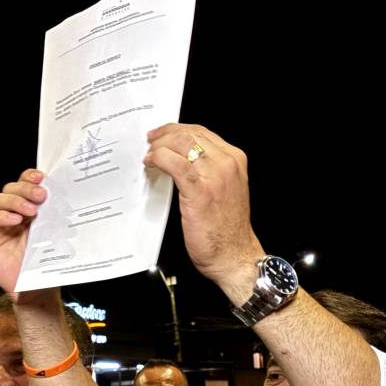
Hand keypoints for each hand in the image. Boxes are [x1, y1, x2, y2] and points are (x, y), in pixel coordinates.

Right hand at [0, 169, 46, 293]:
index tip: (42, 177)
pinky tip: (14, 220)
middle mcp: (11, 214)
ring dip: (14, 201)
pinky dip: (1, 216)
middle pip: (10, 189)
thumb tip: (61, 194)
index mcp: (27, 209)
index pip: (23, 184)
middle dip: (24, 189)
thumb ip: (52, 214)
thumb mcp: (52, 234)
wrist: (36, 289)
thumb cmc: (44, 263)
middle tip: (40, 195)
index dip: (29, 177)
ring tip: (31, 211)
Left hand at [144, 123, 264, 300]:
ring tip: (150, 153)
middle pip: (190, 134)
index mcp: (235, 161)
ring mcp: (214, 176)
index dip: (178, 130)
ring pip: (181, 143)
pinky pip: (174, 163)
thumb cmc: (227, 231)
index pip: (202, 133)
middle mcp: (227, 164)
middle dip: (166, 134)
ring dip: (160, 145)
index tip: (164, 134)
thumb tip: (185, 160)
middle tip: (152, 141)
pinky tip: (152, 163)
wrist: (234, 256)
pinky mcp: (199, 190)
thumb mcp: (225, 190)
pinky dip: (159, 159)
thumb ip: (210, 172)